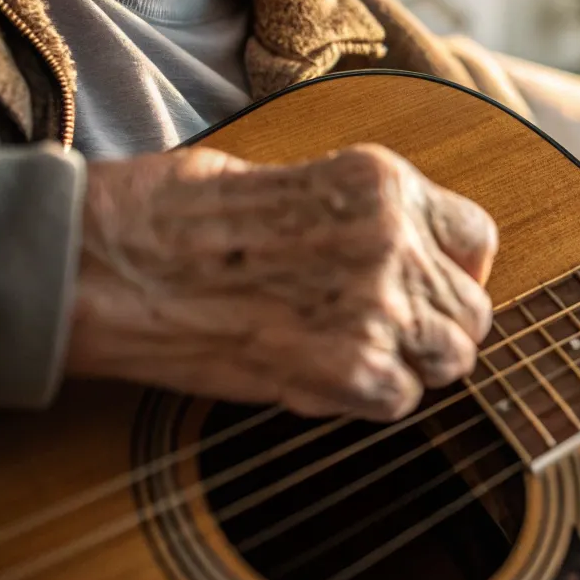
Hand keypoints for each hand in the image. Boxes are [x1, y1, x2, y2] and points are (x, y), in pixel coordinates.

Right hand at [67, 144, 495, 420]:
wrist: (103, 262)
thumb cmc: (171, 215)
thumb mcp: (288, 177)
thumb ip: (362, 217)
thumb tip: (410, 262)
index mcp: (383, 183)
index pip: (476, 238)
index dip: (455, 271)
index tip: (426, 287)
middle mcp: (395, 238)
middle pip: (471, 310)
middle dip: (434, 329)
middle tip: (382, 337)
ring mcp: (379, 304)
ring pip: (450, 360)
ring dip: (409, 368)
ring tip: (350, 358)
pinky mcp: (350, 367)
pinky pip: (400, 402)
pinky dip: (366, 402)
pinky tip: (317, 378)